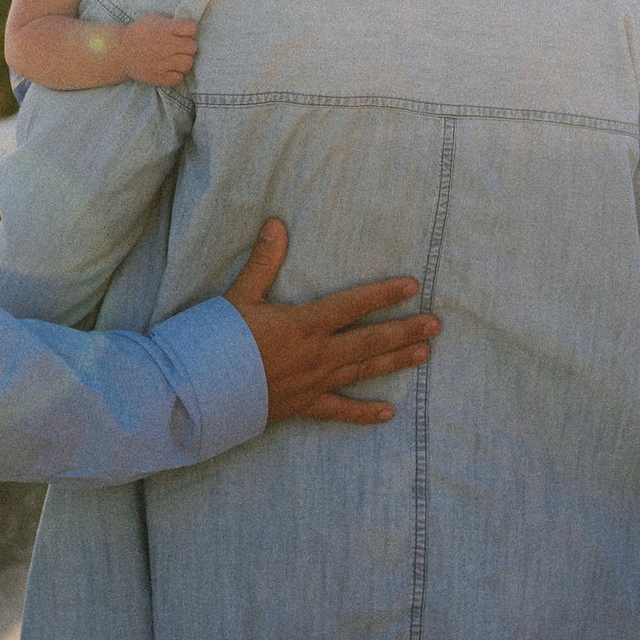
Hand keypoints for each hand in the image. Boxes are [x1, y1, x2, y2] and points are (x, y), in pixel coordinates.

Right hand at [119, 14, 198, 86]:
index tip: (182, 32)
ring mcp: (161, 63)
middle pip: (192, 47)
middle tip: (178, 46)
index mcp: (164, 29)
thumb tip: (188, 28)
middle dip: (187, 46)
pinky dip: (175, 74)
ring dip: (183, 60)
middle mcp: (165, 46)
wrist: (121, 52)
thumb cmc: (140, 32)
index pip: (191, 28)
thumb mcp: (154, 18)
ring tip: (175, 58)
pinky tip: (169, 68)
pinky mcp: (158, 77)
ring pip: (188, 63)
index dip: (188, 30)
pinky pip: (178, 78)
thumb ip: (172, 21)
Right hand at [224, 219, 438, 423]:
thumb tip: (276, 224)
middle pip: (370, 340)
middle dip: (404, 330)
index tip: (412, 287)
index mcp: (305, 324)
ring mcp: (314, 383)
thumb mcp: (240, 296)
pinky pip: (339, 411)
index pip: (353, 305)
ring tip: (424, 354)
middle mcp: (318, 354)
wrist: (203, 392)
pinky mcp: (304, 406)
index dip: (383, 294)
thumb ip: (263, 261)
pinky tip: (388, 415)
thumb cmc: (220, 341)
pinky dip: (363, 414)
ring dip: (394, 362)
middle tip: (436, 324)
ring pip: (363, 372)